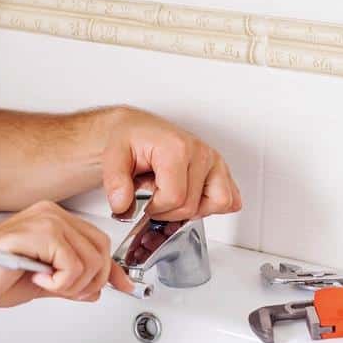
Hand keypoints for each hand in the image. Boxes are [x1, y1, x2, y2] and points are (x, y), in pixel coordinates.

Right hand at [0, 201, 136, 307]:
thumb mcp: (42, 282)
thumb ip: (71, 282)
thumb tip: (97, 288)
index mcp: (53, 220)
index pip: (98, 241)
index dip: (111, 269)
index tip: (122, 285)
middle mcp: (52, 214)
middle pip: (101, 250)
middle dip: (90, 280)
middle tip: (65, 291)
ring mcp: (45, 220)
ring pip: (90, 259)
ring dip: (72, 284)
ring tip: (46, 284)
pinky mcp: (38, 232)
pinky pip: (72, 264)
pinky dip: (60, 282)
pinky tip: (38, 278)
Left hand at [102, 108, 241, 220]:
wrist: (137, 130)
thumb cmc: (129, 140)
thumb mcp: (112, 156)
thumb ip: (114, 183)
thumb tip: (123, 206)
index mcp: (176, 147)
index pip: (174, 198)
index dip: (154, 209)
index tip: (143, 201)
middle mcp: (200, 152)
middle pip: (192, 206)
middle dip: (167, 211)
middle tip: (153, 197)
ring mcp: (214, 160)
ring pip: (218, 203)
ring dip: (192, 209)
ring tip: (172, 197)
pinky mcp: (220, 169)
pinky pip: (230, 199)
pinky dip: (211, 205)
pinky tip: (190, 197)